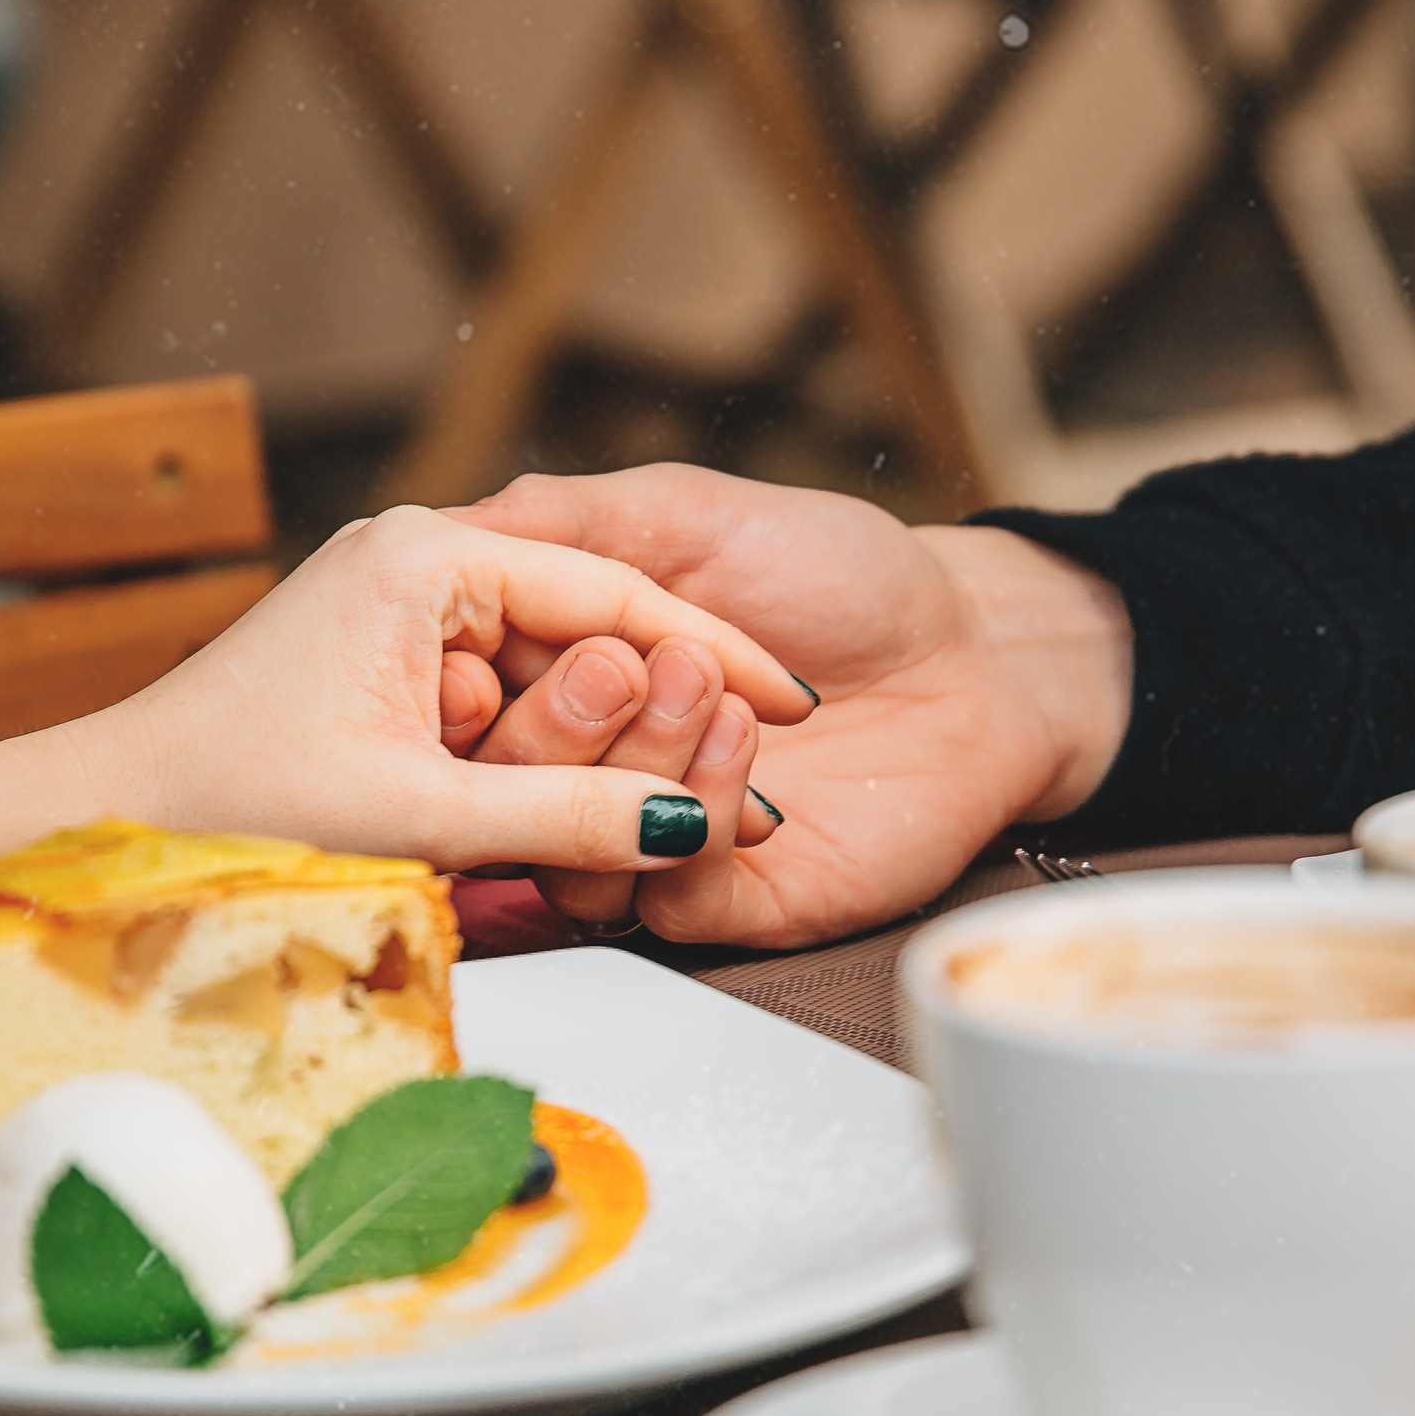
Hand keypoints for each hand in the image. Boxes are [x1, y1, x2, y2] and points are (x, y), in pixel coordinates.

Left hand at [88, 504, 813, 872]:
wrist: (98, 822)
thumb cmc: (231, 802)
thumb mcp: (424, 813)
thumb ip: (571, 816)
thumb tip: (694, 828)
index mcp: (431, 559)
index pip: (620, 594)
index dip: (720, 657)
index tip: (796, 711)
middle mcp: (420, 567)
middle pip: (591, 632)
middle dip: (669, 708)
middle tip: (756, 771)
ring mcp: (401, 617)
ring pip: (552, 680)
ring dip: (607, 746)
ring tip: (680, 804)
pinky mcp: (386, 673)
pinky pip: (503, 712)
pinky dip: (547, 763)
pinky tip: (587, 813)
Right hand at [448, 466, 1132, 945]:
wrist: (974, 647)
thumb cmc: (834, 571)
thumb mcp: (685, 512)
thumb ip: (561, 522)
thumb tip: (440, 531)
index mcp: (559, 684)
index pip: (462, 715)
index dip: (460, 689)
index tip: (479, 651)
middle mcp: (594, 777)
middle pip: (503, 798)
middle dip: (555, 727)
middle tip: (620, 663)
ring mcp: (657, 846)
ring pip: (574, 860)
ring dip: (628, 769)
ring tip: (701, 685)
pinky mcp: (733, 903)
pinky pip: (668, 895)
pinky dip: (696, 816)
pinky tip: (747, 737)